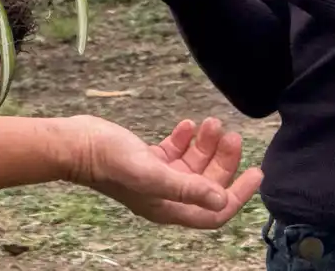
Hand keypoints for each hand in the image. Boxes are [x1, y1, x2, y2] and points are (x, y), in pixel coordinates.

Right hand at [70, 114, 261, 227]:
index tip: (256, 173)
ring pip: (194, 165)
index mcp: (169, 208)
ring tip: (211, 123)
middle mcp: (166, 196)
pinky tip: (188, 124)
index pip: (214, 212)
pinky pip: (176, 152)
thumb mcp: (152, 173)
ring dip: (206, 145)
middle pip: (207, 185)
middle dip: (223, 161)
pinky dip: (186, 139)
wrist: (78, 144)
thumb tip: (222, 201)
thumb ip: (187, 188)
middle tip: (231, 134)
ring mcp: (157, 177)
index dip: (239, 196)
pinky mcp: (147, 159)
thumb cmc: (110, 160)